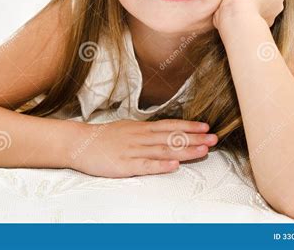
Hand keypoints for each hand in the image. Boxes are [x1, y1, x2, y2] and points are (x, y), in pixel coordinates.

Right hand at [68, 119, 217, 177]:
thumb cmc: (105, 137)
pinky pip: (144, 166)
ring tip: (203, 151)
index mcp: (141, 128)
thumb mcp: (128, 128)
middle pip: (171, 137)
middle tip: (214, 138)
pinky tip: (174, 167)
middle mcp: (140, 137)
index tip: (206, 126)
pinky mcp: (124, 165)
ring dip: (184, 151)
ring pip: (163, 150)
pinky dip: (160, 166)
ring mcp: (132, 151)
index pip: (169, 126)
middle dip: (194, 138)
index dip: (188, 127)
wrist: (80, 143)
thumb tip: (165, 131)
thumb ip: (146, 131)